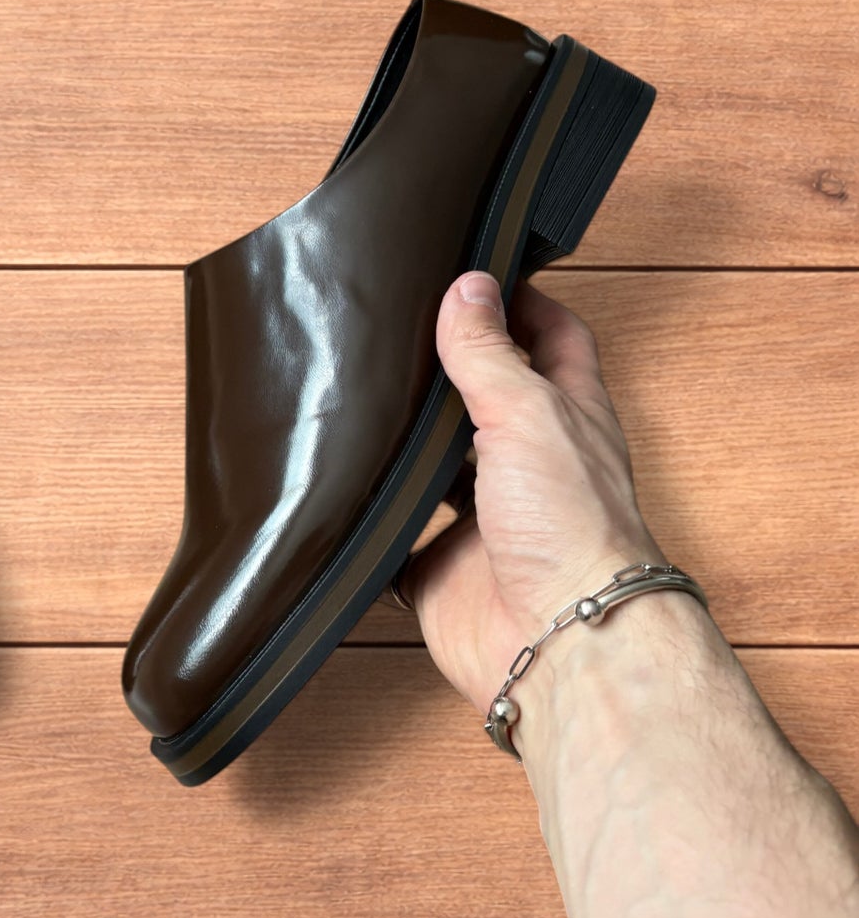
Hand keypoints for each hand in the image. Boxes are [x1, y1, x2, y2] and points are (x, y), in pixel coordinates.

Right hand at [402, 271, 664, 711]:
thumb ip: (488, 354)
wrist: (558, 642)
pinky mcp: (440, 568)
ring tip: (360, 400)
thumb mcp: (528, 414)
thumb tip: (467, 287)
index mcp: (564, 416)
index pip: (551, 339)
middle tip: (398, 330)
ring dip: (405, 446)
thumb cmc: (573, 531)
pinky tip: (344, 493)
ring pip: (437, 468)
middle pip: (489, 400)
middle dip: (449, 370)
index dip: (520, 303)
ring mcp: (483, 518)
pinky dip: (372, 521)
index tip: (474, 275)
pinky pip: (396, 539)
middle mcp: (526, 464)